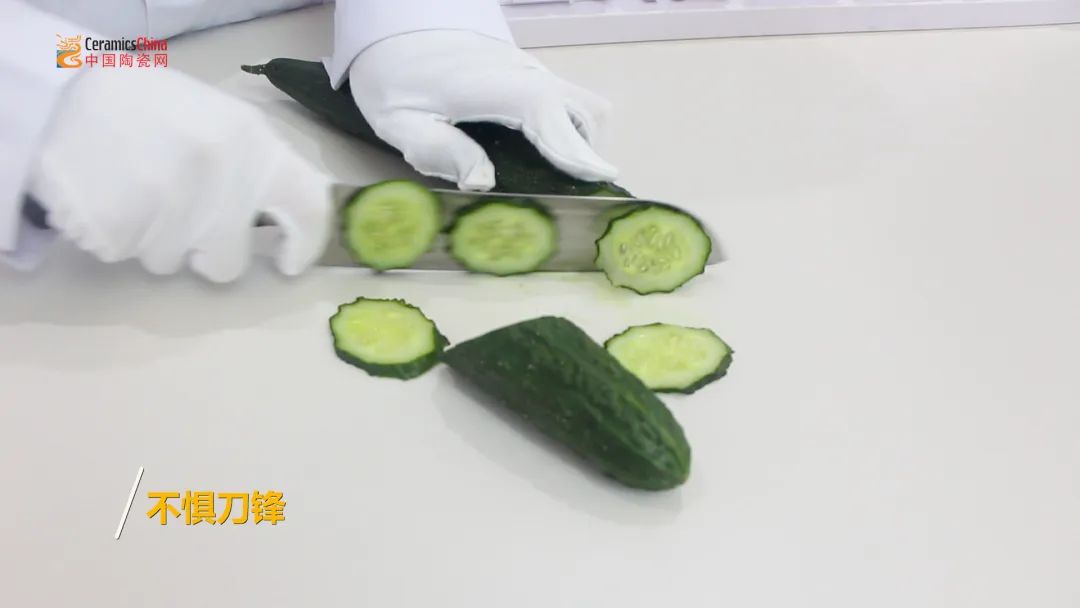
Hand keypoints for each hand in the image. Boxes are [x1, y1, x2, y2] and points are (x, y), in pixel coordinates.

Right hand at [28, 68, 330, 281]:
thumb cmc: (156, 110)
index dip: (305, 243)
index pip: (307, 206)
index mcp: (254, 141)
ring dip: (158, 241)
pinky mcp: (122, 221)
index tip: (290, 262)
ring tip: (139, 193)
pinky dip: (122, 236)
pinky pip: (131, 255)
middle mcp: (221, 171)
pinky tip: (114, 198)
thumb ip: (259, 166)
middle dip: (209, 253)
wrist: (69, 93)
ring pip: (173, 262)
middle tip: (186, 220)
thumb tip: (287, 214)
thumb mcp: (222, 120)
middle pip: (228, 260)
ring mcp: (170, 199)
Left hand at [348, 30, 617, 190]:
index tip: (603, 177)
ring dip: (584, 139)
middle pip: (583, 109)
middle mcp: (521, 72)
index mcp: (490, 84)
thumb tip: (483, 182)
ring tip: (561, 175)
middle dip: (586, 152)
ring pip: (583, 103)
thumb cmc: (395, 85)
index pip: (547, 111)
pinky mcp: (530, 75)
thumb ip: (441, 152)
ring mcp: (530, 70)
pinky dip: (573, 129)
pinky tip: (548, 153)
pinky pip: (568, 101)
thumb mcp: (402, 125)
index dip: (576, 147)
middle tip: (570, 191)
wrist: (392, 38)